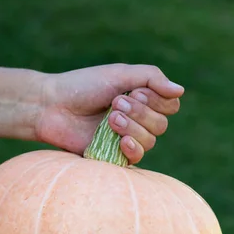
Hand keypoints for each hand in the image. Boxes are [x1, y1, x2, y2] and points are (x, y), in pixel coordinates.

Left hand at [36, 64, 183, 163]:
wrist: (52, 106)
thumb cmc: (83, 86)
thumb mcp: (120, 74)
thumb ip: (151, 78)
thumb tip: (180, 90)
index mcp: (141, 100)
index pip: (170, 106)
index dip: (158, 100)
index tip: (135, 91)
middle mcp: (137, 121)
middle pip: (162, 125)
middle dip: (141, 112)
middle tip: (115, 103)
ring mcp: (125, 140)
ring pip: (150, 141)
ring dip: (132, 127)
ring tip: (109, 118)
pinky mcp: (112, 157)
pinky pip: (136, 159)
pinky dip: (132, 149)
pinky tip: (121, 141)